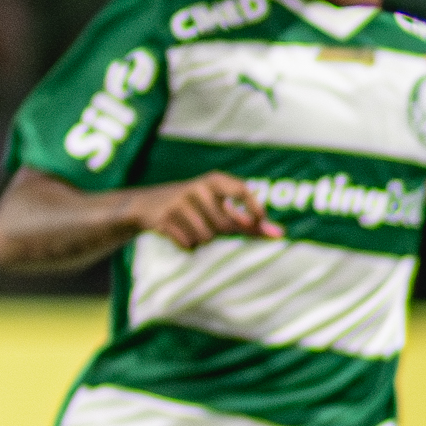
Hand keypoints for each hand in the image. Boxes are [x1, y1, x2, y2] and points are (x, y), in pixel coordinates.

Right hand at [133, 171, 282, 250]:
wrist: (145, 204)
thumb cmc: (195, 207)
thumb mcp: (219, 206)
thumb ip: (249, 221)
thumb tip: (280, 234)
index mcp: (214, 181)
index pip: (242, 191)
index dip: (254, 209)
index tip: (259, 223)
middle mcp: (198, 188)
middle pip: (225, 224)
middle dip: (223, 232)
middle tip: (213, 228)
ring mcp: (179, 203)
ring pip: (206, 236)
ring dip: (203, 240)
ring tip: (192, 229)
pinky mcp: (164, 219)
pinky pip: (188, 243)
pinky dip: (187, 245)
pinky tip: (179, 233)